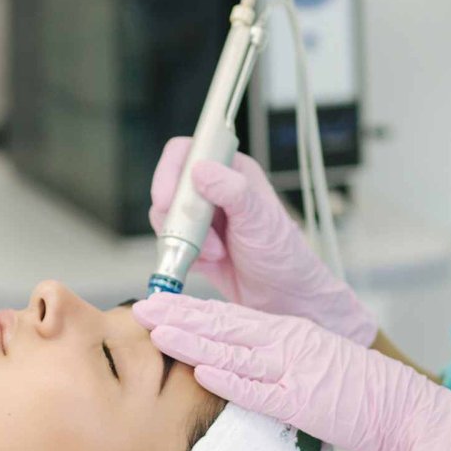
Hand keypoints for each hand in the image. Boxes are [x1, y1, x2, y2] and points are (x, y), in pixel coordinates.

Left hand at [133, 293, 450, 450]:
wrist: (403, 408)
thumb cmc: (358, 392)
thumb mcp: (311, 363)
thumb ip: (275, 360)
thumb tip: (235, 363)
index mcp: (289, 332)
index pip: (230, 317)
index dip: (190, 311)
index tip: (157, 306)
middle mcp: (288, 343)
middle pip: (224, 326)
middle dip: (179, 317)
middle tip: (141, 308)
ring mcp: (294, 370)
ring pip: (235, 351)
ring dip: (194, 341)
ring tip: (157, 332)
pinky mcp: (303, 401)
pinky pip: (260, 390)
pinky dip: (230, 380)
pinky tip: (203, 371)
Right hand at [148, 136, 376, 345]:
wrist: (284, 298)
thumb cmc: (282, 255)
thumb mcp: (258, 219)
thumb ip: (231, 190)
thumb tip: (200, 171)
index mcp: (232, 170)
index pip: (187, 153)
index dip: (170, 172)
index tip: (166, 200)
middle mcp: (215, 189)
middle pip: (169, 187)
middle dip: (178, 216)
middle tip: (197, 237)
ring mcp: (204, 217)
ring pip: (167, 218)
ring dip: (185, 240)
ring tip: (215, 253)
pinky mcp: (196, 243)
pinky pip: (171, 244)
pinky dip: (185, 256)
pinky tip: (211, 263)